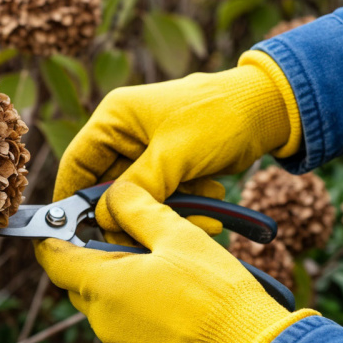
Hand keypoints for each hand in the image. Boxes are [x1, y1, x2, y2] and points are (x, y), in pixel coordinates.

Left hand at [35, 182, 317, 342]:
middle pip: (79, 281)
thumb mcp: (175, 234)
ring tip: (157, 270)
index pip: (54, 259)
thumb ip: (136, 208)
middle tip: (126, 241)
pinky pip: (122, 328)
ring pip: (103, 305)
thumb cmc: (214, 291)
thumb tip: (112, 193)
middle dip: (93, 258)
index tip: (58, 225)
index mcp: (103, 285)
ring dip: (117, 285)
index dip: (52, 238)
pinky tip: (168, 300)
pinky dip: (134, 311)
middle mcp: (102, 319)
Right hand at [55, 51, 300, 236]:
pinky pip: (161, 196)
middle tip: (144, 234)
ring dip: (164, 210)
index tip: (71, 231)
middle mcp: (124, 132)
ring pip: (137, 196)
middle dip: (130, 211)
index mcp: (114, 118)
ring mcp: (147, 149)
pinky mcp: (169, 164)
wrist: (272, 109)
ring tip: (200, 213)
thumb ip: (135, 188)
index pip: (76, 163)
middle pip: (107, 186)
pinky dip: (182, 206)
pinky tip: (210, 205)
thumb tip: (104, 219)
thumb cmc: (219, 117)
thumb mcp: (173, 155)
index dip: (70, 199)